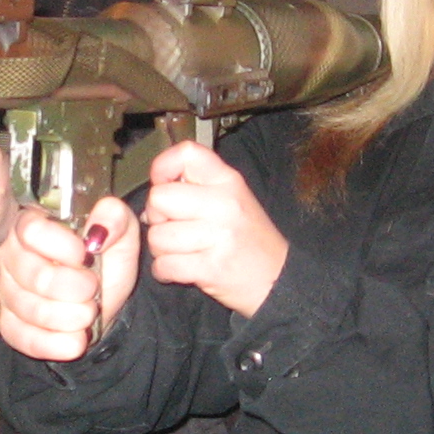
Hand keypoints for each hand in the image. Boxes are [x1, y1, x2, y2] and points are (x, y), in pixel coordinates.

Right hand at [0, 197, 139, 360]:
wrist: (103, 304)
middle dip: (72, 288)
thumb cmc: (106, 262)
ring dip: (69, 316)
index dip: (59, 246)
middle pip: (32, 274)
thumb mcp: (121, 234)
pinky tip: (75, 341)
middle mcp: (13, 256)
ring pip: (30, 309)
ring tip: (89, 313)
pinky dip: (54, 343)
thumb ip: (115, 218)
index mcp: (34, 225)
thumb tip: (100, 226)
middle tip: (93, 289)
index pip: (31, 230)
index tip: (84, 256)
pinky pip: (23, 337)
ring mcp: (8, 292)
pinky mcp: (10, 325)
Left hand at [142, 139, 286, 318]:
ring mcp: (218, 236)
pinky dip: (164, 271)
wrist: (279, 280)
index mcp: (229, 181)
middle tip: (174, 228)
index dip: (163, 168)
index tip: (165, 185)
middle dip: (157, 217)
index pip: (186, 153)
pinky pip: (163, 264)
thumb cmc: (249, 240)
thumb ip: (198, 186)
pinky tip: (180, 269)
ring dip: (161, 249)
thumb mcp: (234, 199)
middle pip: (160, 197)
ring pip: (157, 236)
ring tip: (182, 252)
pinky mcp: (211, 268)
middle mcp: (225, 204)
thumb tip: (154, 191)